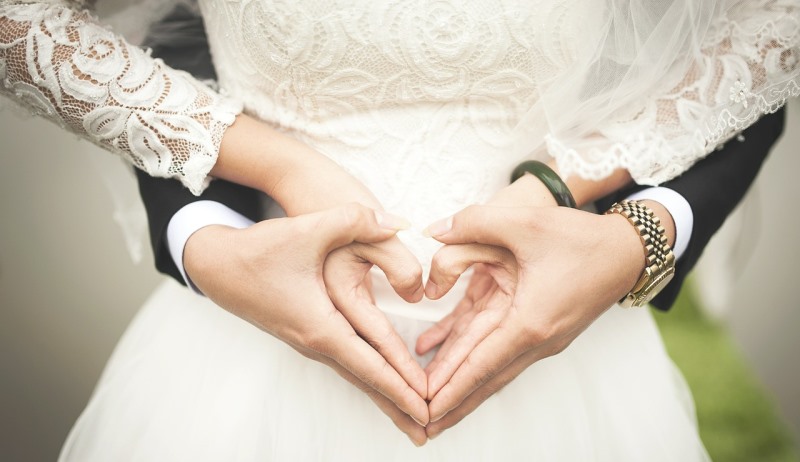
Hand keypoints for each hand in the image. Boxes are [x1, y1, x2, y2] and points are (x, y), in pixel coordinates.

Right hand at [184, 204, 428, 444]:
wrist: (216, 264)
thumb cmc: (259, 250)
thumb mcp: (309, 229)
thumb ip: (356, 221)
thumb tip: (400, 223)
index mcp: (320, 325)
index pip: (370, 364)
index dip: (401, 385)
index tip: (427, 407)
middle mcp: (315, 342)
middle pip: (366, 381)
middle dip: (398, 405)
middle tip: (430, 429)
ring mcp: (310, 341)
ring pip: (356, 374)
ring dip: (385, 395)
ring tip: (411, 416)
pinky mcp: (307, 333)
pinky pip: (347, 363)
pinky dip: (369, 377)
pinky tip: (382, 382)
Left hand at [417, 204, 647, 438]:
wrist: (627, 251)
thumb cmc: (580, 238)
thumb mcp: (525, 221)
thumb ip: (474, 222)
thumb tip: (433, 231)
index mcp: (529, 321)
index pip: (480, 364)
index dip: (449, 388)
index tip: (424, 410)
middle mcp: (536, 340)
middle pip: (485, 379)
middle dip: (452, 403)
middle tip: (420, 424)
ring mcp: (541, 339)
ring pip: (492, 369)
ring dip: (462, 388)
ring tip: (434, 408)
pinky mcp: (541, 330)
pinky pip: (501, 350)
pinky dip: (474, 359)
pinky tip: (445, 353)